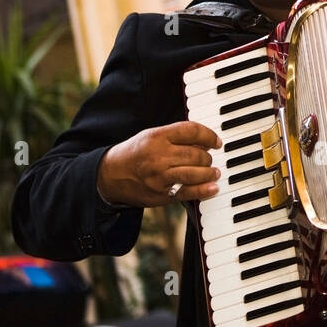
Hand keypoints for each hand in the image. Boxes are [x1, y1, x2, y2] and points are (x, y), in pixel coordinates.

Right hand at [97, 121, 221, 206]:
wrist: (110, 176)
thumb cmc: (135, 153)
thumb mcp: (151, 136)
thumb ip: (176, 137)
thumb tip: (205, 143)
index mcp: (157, 137)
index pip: (191, 131)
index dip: (209, 136)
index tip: (216, 142)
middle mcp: (159, 156)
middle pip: (196, 154)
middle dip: (208, 157)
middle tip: (209, 159)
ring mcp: (160, 176)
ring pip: (195, 173)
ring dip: (210, 173)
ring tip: (214, 172)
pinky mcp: (161, 194)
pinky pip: (188, 192)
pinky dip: (203, 190)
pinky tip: (212, 187)